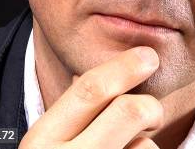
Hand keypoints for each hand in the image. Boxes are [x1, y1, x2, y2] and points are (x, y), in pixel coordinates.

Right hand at [19, 47, 162, 148]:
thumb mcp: (49, 145)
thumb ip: (73, 115)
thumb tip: (110, 70)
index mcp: (41, 142)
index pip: (91, 89)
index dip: (125, 67)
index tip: (148, 56)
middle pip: (130, 110)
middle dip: (150, 106)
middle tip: (153, 113)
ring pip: (145, 147)